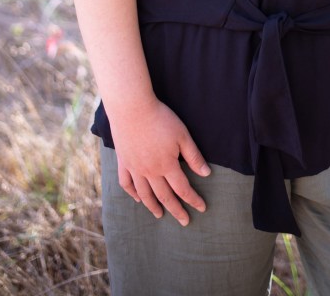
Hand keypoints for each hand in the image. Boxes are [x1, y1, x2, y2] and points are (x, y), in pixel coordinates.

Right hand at [109, 97, 210, 226]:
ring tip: (160, 215)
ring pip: (145, 194)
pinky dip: (133, 194)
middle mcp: (150, 172)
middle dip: (176, 209)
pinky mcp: (123, 162)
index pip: (183, 188)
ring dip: (154, 206)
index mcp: (166, 166)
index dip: (193, 199)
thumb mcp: (182, 135)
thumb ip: (193, 156)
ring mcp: (134, 168)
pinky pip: (127, 184)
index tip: (202, 208)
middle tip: (185, 221)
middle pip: (165, 196)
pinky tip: (138, 199)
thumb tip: (206, 173)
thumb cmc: (161, 119)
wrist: (132, 108)